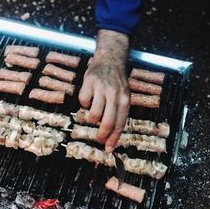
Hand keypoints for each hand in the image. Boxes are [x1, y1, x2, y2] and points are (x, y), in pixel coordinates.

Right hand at [79, 29, 129, 152]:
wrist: (110, 59)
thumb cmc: (117, 83)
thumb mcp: (124, 96)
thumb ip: (118, 114)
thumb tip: (111, 137)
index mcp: (125, 100)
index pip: (120, 124)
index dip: (113, 139)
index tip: (108, 149)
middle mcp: (114, 95)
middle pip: (107, 122)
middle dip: (101, 135)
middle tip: (98, 139)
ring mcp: (101, 88)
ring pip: (93, 114)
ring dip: (91, 118)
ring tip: (94, 112)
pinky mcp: (89, 82)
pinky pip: (83, 101)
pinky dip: (85, 103)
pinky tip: (89, 96)